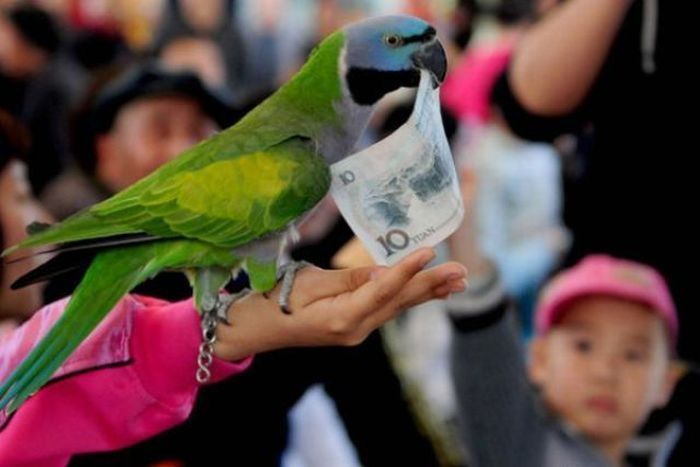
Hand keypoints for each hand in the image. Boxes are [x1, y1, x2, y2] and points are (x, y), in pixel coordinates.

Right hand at [213, 248, 466, 360]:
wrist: (257, 329)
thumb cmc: (274, 299)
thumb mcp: (308, 283)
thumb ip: (347, 280)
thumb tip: (382, 273)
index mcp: (341, 318)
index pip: (382, 290)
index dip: (407, 270)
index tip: (430, 251)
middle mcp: (355, 329)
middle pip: (399, 301)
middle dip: (431, 284)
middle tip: (461, 271)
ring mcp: (357, 331)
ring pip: (398, 307)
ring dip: (428, 292)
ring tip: (458, 280)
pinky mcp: (355, 326)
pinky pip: (388, 309)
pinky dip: (410, 297)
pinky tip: (431, 292)